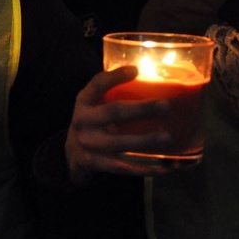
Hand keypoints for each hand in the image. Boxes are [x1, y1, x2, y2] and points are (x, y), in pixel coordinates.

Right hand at [65, 66, 171, 183]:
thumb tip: (147, 75)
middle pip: (113, 113)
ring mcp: (87, 143)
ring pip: (118, 143)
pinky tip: (162, 167)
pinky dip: (142, 168)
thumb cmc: (92, 122)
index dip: (115, 77)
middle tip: (165, 105)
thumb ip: (112, 92)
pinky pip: (121, 167)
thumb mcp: (93, 104)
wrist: (72, 153)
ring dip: (144, 140)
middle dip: (140, 109)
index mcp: (84, 101)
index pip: (97, 84)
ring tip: (167, 137)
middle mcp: (83, 120)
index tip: (136, 70)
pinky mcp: (94, 163)